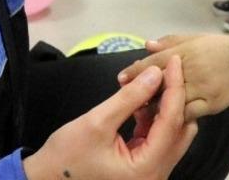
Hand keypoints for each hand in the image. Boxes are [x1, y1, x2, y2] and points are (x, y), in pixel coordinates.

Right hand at [23, 57, 197, 179]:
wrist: (48, 179)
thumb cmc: (67, 155)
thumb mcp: (97, 122)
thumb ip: (129, 97)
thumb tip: (155, 74)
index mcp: (147, 168)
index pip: (172, 121)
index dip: (175, 87)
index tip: (174, 61)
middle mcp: (156, 175)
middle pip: (181, 130)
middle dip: (175, 97)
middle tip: (166, 69)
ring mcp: (151, 173)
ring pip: (172, 134)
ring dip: (164, 107)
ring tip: (151, 82)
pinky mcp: (143, 168)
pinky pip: (159, 140)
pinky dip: (154, 119)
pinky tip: (141, 102)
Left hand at [117, 33, 228, 121]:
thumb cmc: (219, 48)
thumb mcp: (194, 38)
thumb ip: (170, 42)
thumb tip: (147, 44)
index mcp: (184, 52)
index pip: (154, 62)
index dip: (135, 71)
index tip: (121, 78)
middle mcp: (191, 69)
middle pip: (159, 83)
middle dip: (142, 92)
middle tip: (129, 99)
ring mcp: (201, 88)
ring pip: (171, 101)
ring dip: (155, 107)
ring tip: (142, 112)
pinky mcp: (211, 104)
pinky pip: (188, 114)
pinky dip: (175, 117)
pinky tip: (166, 119)